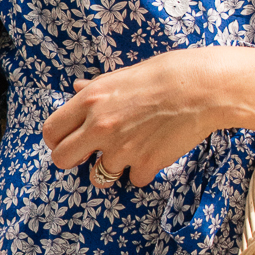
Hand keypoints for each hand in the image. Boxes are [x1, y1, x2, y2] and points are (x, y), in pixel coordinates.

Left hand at [42, 50, 230, 187]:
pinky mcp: (145, 164)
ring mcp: (122, 149)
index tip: (69, 140)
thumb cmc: (165, 74)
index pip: (51, 132)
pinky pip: (133, 179)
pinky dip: (142, 170)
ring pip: (98, 177)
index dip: (57, 140)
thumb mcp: (123, 74)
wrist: (202, 88)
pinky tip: (154, 151)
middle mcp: (100, 127)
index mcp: (90, 100)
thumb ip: (95, 88)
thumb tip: (76, 89)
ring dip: (111, 168)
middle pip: (62, 160)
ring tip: (129, 150)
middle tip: (89, 154)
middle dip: (74, 160)